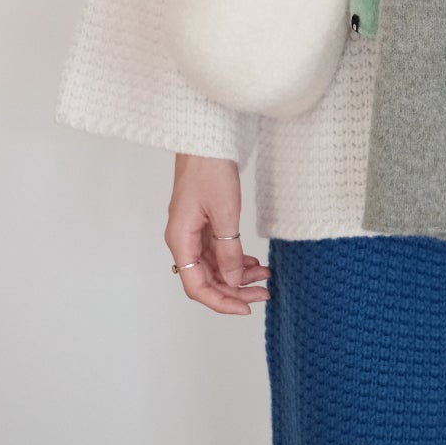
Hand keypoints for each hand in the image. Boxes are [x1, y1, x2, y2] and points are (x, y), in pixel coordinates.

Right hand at [165, 154, 271, 315]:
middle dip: (234, 290)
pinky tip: (254, 263)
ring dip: (238, 275)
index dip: (220, 302)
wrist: (206, 136)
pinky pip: (218, 249)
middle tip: (263, 294)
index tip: (245, 308)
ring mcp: (193, 230)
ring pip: (215, 265)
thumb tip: (233, 282)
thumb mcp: (225, 212)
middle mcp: (183, 239)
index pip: (196, 286)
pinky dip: (236, 258)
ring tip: (265, 277)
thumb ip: (229, 250)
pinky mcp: (203, 220)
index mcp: (180, 240)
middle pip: (206, 279)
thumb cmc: (209, 168)